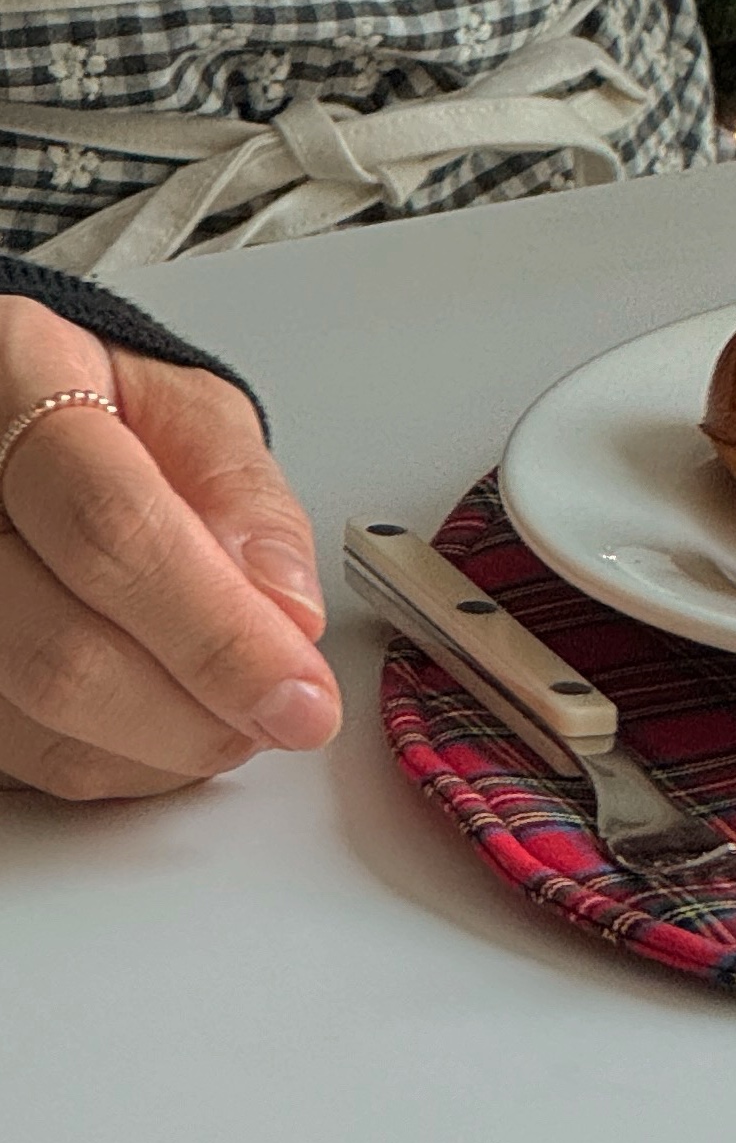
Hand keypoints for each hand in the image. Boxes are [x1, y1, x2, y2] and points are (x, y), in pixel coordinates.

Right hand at [0, 297, 339, 802]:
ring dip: (165, 745)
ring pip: (38, 723)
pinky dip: (116, 759)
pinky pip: (24, 756)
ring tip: (235, 705)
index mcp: (13, 384)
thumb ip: (240, 495)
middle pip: (63, 652)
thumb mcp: (187, 408)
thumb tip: (287, 612)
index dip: (216, 630)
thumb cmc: (98, 410)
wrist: (6, 428)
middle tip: (290, 714)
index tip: (299, 688)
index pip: (112, 532)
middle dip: (200, 710)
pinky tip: (165, 717)